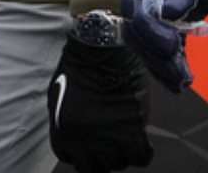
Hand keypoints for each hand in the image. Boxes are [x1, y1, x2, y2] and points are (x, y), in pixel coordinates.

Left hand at [47, 37, 151, 171]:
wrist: (101, 47)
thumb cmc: (82, 62)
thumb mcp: (63, 93)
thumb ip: (71, 116)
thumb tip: (86, 125)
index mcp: (63, 131)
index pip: (71, 158)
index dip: (84, 152)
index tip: (93, 145)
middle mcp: (82, 139)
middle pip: (94, 167)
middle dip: (104, 158)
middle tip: (114, 146)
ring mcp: (107, 136)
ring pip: (117, 163)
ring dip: (123, 155)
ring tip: (130, 142)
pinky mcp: (130, 127)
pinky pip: (139, 155)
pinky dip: (143, 154)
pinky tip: (145, 145)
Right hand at [121, 0, 207, 91]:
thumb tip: (171, 12)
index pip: (135, 4)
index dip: (148, 28)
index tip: (169, 45)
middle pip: (141, 29)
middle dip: (156, 53)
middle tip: (177, 73)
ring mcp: (166, 0)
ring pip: (155, 39)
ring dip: (165, 62)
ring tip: (181, 82)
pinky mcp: (185, 10)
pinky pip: (174, 38)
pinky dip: (177, 58)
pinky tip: (183, 77)